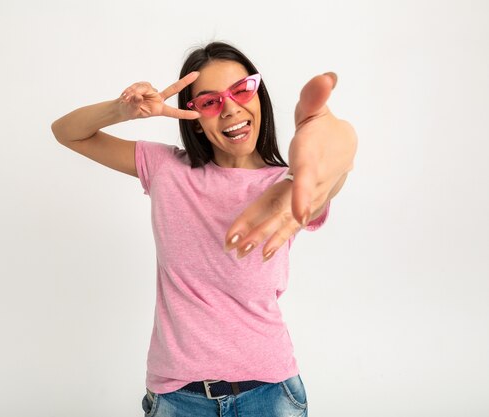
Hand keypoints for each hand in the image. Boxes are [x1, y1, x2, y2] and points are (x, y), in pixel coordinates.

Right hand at [118, 72, 200, 120]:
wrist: (122, 107)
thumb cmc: (129, 111)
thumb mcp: (131, 111)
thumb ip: (135, 103)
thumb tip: (138, 96)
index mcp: (159, 110)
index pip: (174, 112)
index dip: (185, 114)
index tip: (197, 115)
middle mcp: (158, 99)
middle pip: (173, 89)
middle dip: (185, 81)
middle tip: (196, 74)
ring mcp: (152, 91)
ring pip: (146, 87)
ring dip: (135, 91)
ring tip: (126, 98)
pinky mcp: (146, 86)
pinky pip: (140, 84)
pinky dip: (132, 89)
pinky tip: (126, 94)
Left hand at [224, 72, 356, 259]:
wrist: (344, 147)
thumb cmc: (324, 128)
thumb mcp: (318, 109)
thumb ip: (316, 96)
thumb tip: (326, 77)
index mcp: (313, 161)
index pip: (309, 179)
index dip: (304, 195)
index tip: (298, 214)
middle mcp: (313, 186)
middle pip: (289, 208)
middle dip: (267, 227)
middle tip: (243, 243)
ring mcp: (310, 199)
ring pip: (286, 221)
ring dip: (265, 238)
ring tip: (242, 252)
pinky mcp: (304, 206)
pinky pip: (288, 225)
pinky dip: (276, 239)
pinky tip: (260, 255)